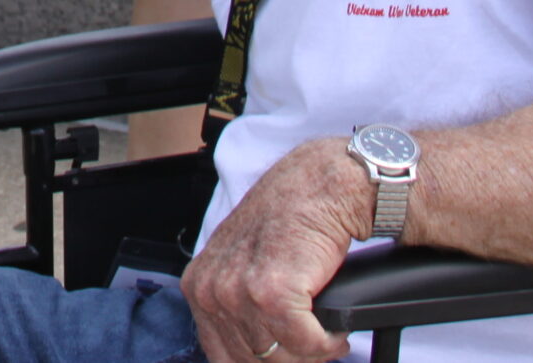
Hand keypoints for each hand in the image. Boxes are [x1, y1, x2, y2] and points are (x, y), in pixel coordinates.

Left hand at [181, 138, 368, 362]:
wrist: (318, 187)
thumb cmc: (288, 223)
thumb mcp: (243, 264)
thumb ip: (235, 306)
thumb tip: (254, 354)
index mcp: (198, 287)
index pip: (223, 357)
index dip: (261, 362)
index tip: (288, 354)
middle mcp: (210, 291)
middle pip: (254, 361)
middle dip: (291, 359)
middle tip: (314, 344)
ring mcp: (238, 293)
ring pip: (281, 358)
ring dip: (312, 352)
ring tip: (325, 335)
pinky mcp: (273, 293)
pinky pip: (307, 345)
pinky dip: (328, 343)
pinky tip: (335, 330)